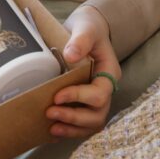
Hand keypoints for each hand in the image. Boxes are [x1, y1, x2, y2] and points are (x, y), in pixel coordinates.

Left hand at [46, 5, 120, 138]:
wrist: (86, 29)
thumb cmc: (89, 27)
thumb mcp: (86, 28)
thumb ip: (80, 40)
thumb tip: (70, 55)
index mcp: (109, 74)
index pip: (100, 94)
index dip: (79, 97)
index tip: (57, 95)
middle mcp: (105, 89)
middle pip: (98, 115)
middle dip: (74, 118)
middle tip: (50, 112)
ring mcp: (96, 99)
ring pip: (91, 124)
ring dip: (72, 129)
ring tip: (51, 128)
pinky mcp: (85, 103)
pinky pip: (82, 124)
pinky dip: (69, 130)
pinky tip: (52, 131)